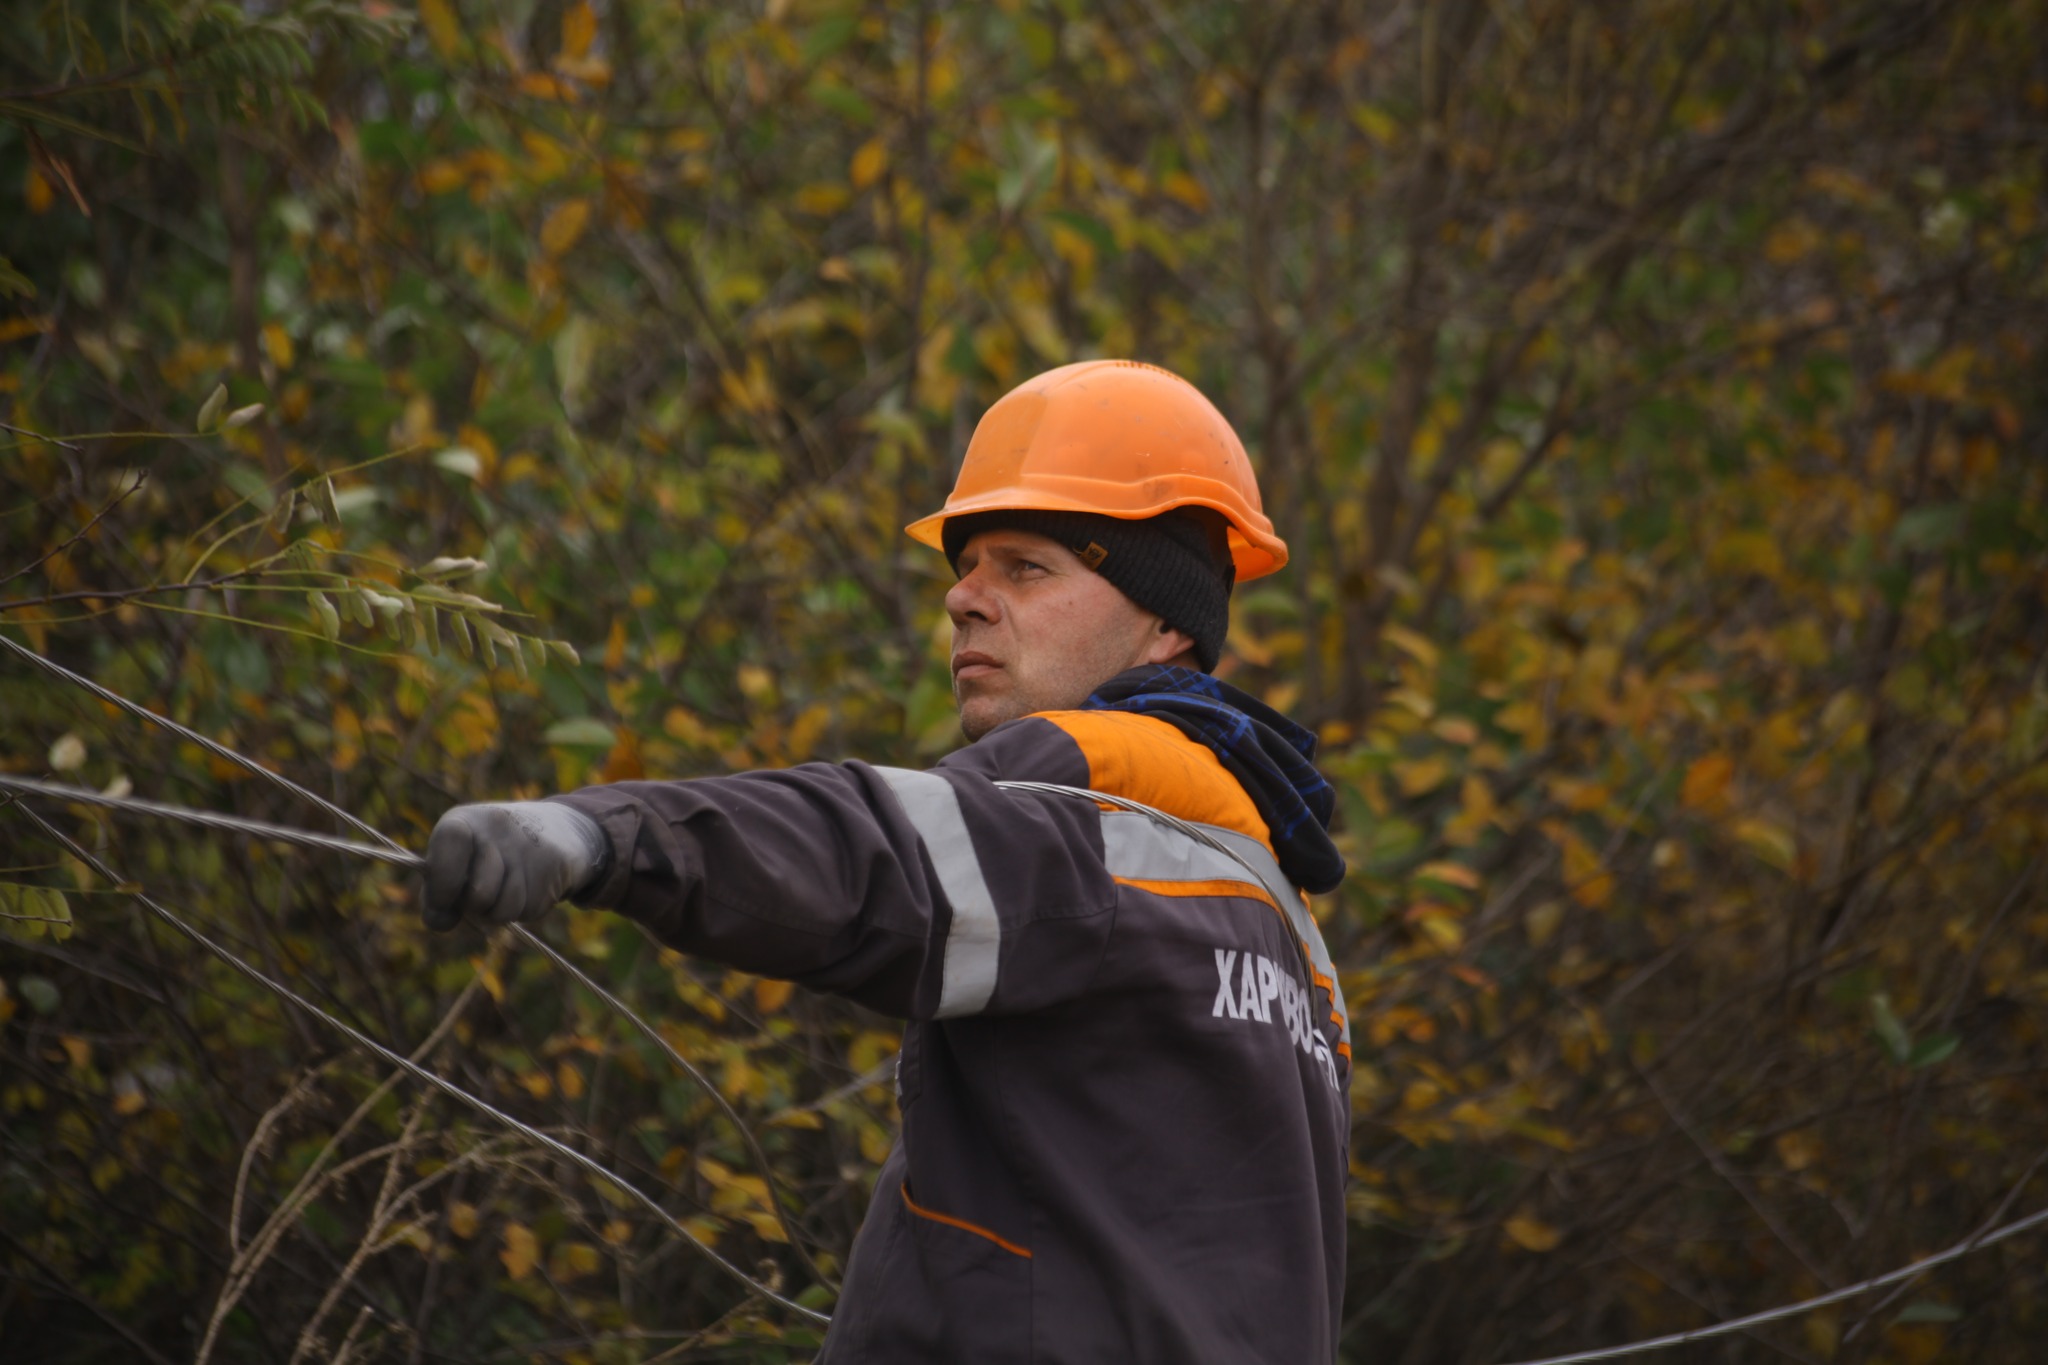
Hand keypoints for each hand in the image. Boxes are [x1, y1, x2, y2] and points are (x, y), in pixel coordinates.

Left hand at [423, 801, 608, 931]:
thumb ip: (437, 890)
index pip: (450, 839)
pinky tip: (528, 885)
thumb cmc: (485, 854)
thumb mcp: (456, 860)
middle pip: (479, 894)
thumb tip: (441, 920)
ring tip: (504, 888)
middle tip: (478, 894)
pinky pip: (529, 911)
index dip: (444, 880)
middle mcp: (497, 828)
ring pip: (504, 911)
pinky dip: (523, 908)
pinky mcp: (554, 866)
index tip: (442, 902)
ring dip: (499, 911)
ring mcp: (528, 847)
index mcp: (462, 821)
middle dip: (475, 907)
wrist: (553, 829)